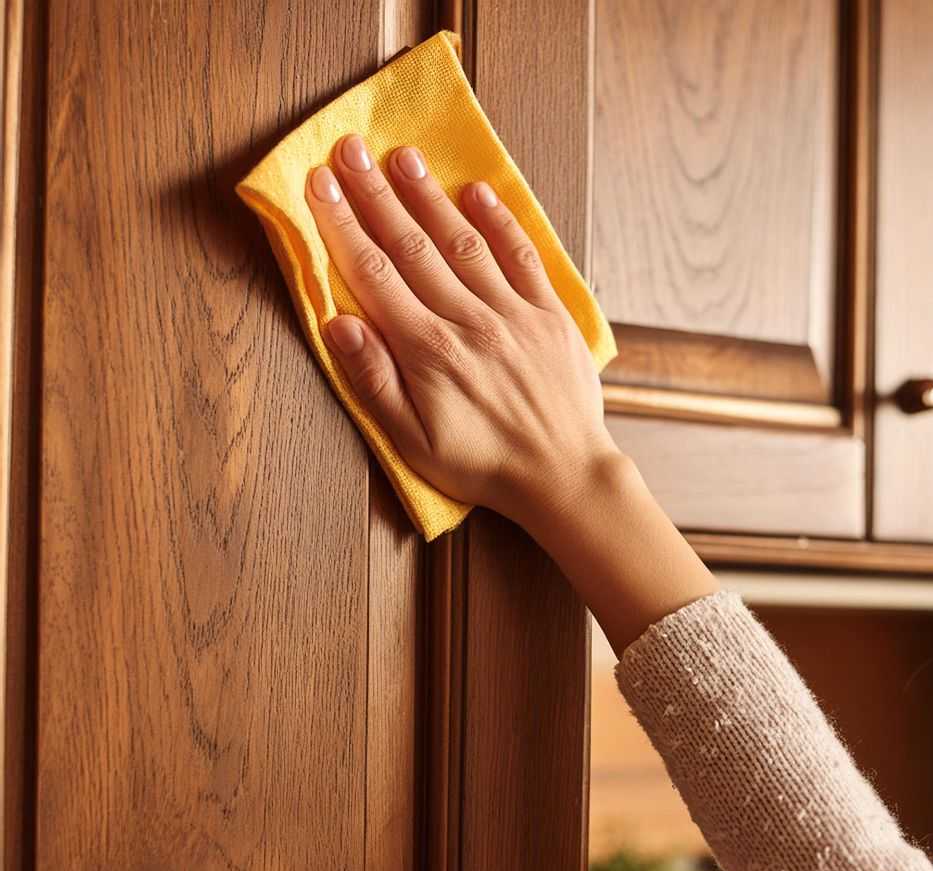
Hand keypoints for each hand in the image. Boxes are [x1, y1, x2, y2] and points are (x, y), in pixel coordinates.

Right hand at [305, 135, 618, 529]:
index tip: (320, 185)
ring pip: (462, 242)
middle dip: (376, 195)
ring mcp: (513, 313)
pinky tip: (475, 193)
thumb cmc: (481, 466)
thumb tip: (338, 324)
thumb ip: (374, 382)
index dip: (343, 226)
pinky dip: (498, 222)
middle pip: (412, 246)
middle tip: (350, 149)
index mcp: (428, 352)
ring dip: (429, 196)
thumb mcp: (413, 442)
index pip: (374, 274)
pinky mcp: (549, 315)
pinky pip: (521, 257)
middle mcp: (468, 321)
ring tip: (401, 157)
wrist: (562, 477)